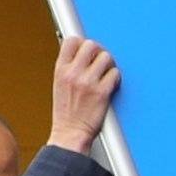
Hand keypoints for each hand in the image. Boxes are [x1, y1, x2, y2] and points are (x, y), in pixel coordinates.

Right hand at [47, 36, 121, 152]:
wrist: (70, 134)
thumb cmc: (66, 112)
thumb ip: (69, 68)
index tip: (87, 52)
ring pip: (106, 57)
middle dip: (98, 52)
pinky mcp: (102, 92)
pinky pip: (115, 74)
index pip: (72, 40)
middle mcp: (73, 73)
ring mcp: (88, 82)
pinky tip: (110, 85)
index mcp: (60, 70)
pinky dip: (115, 78)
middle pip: (91, 45)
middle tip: (100, 62)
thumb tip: (82, 52)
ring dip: (109, 64)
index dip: (82, 43)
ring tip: (106, 74)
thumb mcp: (59, 84)